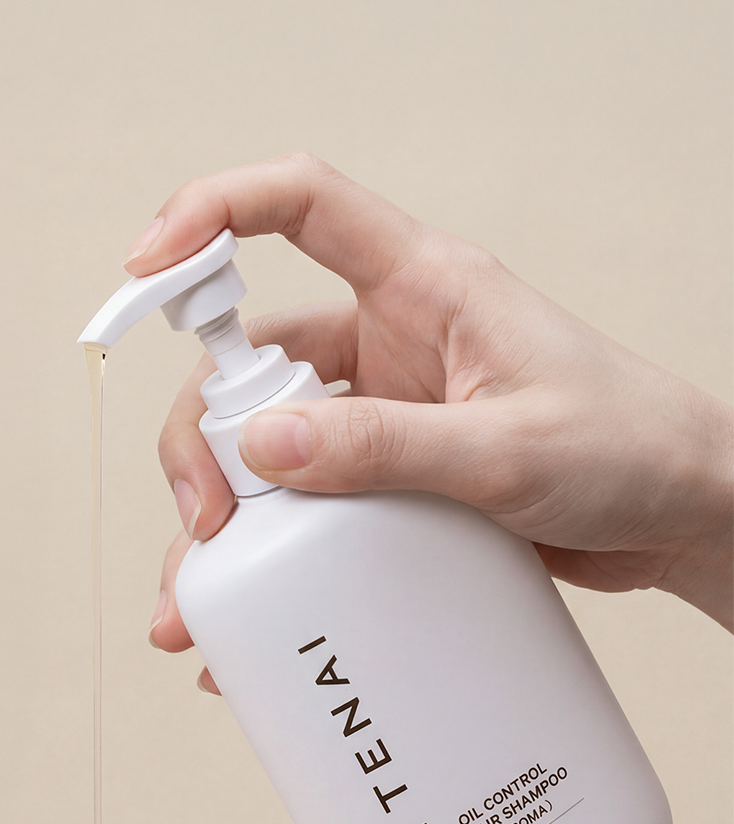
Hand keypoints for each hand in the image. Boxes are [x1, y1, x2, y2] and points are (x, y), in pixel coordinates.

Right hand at [135, 154, 733, 667]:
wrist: (689, 517)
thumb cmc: (631, 448)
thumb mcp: (507, 450)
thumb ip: (384, 446)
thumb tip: (261, 446)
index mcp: (423, 284)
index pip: (297, 203)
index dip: (210, 212)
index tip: (145, 267)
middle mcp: (392, 336)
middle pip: (251, 355)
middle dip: (206, 434)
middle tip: (208, 521)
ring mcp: (387, 409)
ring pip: (266, 440)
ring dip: (226, 509)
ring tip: (201, 601)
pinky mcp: (394, 476)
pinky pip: (308, 502)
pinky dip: (272, 553)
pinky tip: (248, 619)